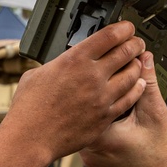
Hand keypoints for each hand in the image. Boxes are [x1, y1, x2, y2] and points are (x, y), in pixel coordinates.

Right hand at [4, 21, 149, 161]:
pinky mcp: (105, 116)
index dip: (124, 28)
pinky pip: (129, 98)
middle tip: (137, 43)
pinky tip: (138, 85)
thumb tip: (63, 62)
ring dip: (137, 65)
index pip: (110, 35)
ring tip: (137, 63)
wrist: (31, 138)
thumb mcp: (38, 73)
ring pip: (132, 75)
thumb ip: (58, 64)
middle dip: (135, 44)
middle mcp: (92, 76)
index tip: (126, 27)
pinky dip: (137, 89)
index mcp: (74, 60)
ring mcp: (101, 97)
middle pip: (126, 51)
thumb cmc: (29, 108)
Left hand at [80, 57, 166, 166]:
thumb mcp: (155, 113)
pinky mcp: (90, 156)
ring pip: (85, 119)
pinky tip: (103, 108)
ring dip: (94, 103)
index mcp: (102, 137)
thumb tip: (143, 58)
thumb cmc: (160, 156)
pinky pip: (88, 130)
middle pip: (84, 108)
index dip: (99, 76)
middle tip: (102, 69)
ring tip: (102, 87)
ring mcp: (87, 155)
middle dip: (95, 88)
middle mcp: (89, 148)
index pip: (90, 96)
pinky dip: (96, 118)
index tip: (106, 62)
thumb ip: (147, 83)